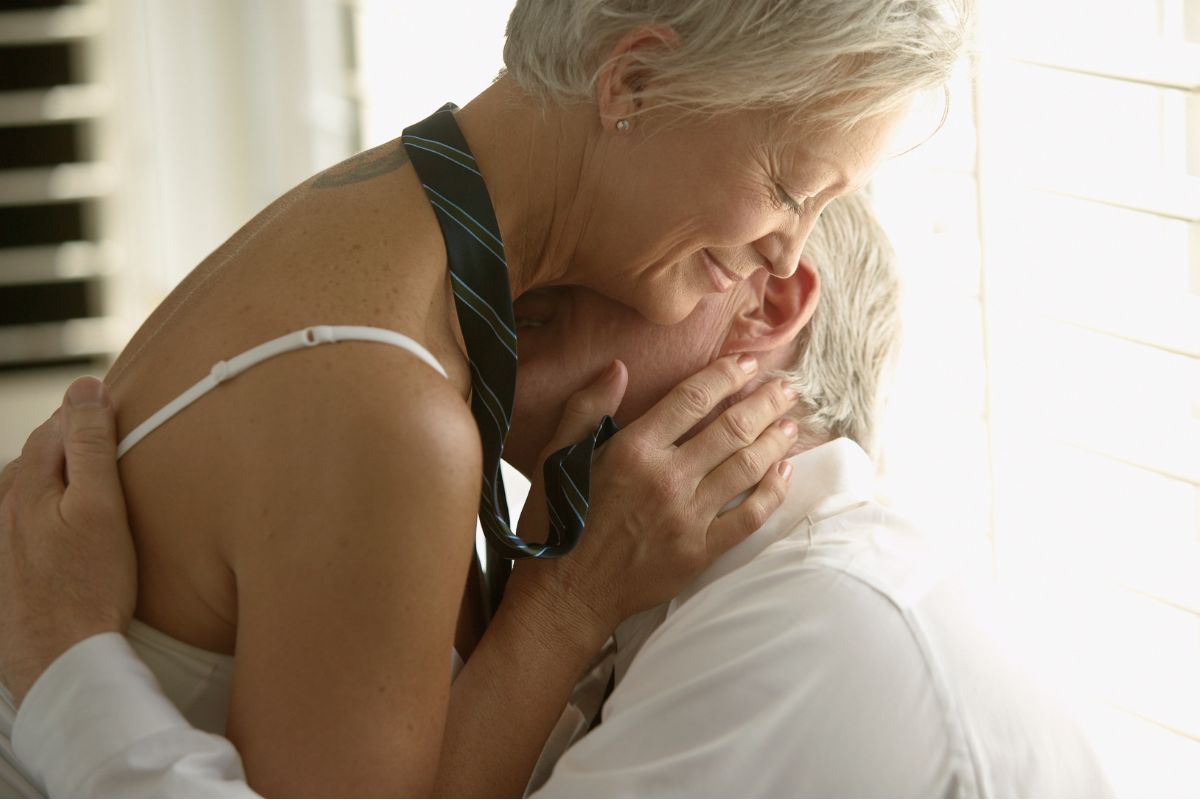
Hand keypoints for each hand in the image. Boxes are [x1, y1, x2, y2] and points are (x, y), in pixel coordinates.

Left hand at [0, 377, 135, 705]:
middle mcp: (4, 510)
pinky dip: (44, 514)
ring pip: (25, 491)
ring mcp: (1, 543)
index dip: (87, 414)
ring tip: (89, 484)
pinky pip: (21, 526)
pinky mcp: (6, 572)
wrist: (62, 661)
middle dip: (69, 445)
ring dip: (54, 479)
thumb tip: (85, 388)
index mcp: (26, 487)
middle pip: (37, 458)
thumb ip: (90, 445)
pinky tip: (65, 529)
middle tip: (113, 444)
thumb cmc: (90, 587)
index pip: (56, 428)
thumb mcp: (102, 506)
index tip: (120, 408)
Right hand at [510, 354, 796, 643]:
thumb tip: (617, 367)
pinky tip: (783, 474)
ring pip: (746, 468)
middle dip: (764, 404)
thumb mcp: (556, 457)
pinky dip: (771, 493)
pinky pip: (748, 518)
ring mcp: (687, 518)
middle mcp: (666, 479)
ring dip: (774, 441)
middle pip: (730, 429)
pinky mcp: (699, 552)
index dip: (725, 376)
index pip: (692, 400)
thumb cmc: (556, 523)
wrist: (565, 595)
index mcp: (632, 451)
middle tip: (787, 389)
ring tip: (791, 424)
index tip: (749, 363)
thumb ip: (587, 408)